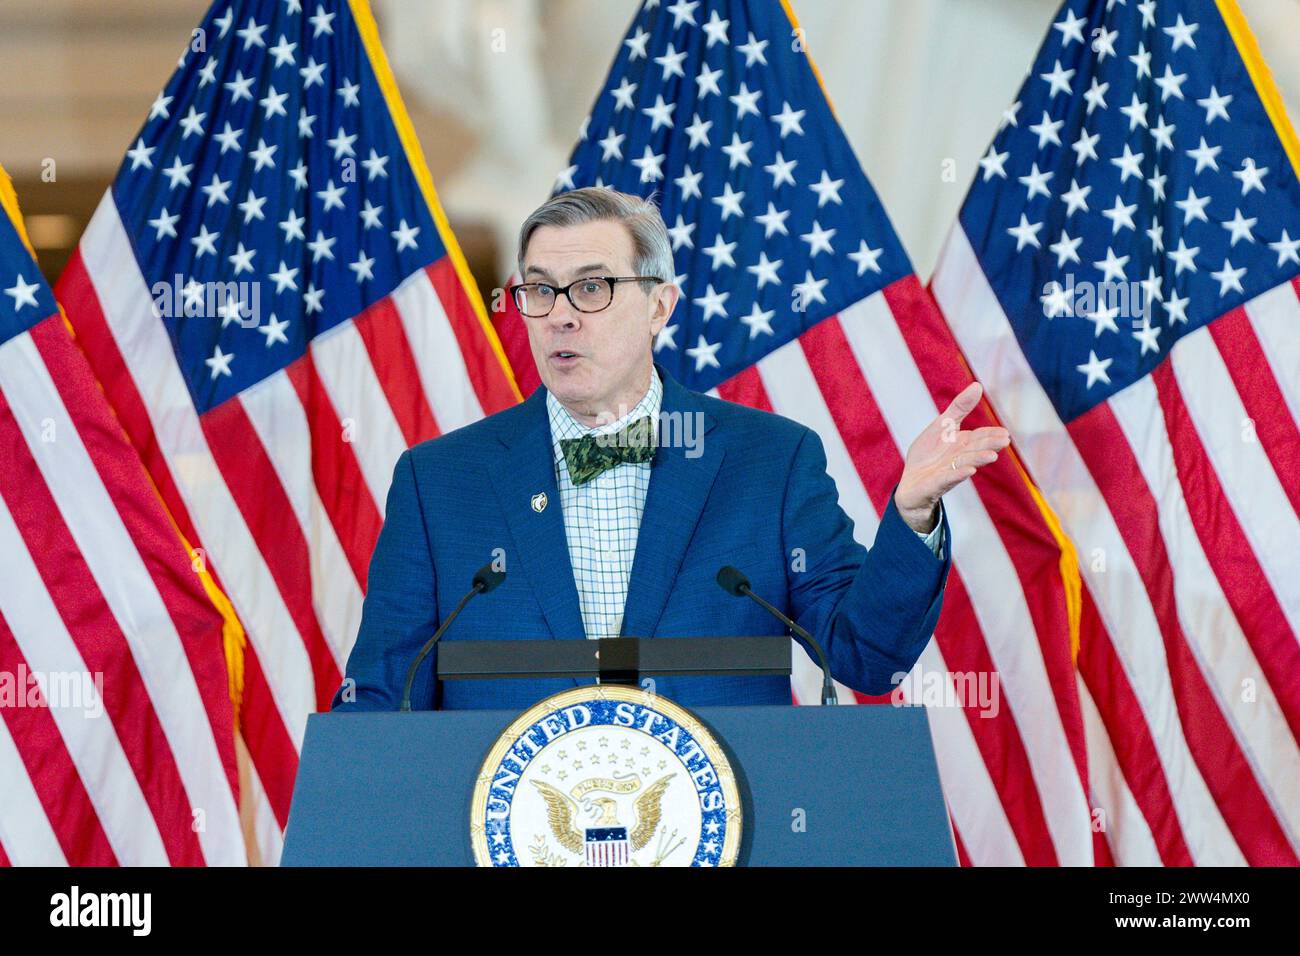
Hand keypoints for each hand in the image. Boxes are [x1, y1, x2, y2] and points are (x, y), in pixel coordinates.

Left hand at [894, 383, 1009, 532]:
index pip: (979, 437)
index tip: (1005, 433)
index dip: (991, 435)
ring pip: (965, 464)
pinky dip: (958, 474)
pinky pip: (948, 479)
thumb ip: (959, 408)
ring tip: (991, 456)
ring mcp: (948, 472)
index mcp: (962, 444)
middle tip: (1004, 441)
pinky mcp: (936, 484)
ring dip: (978, 460)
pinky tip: (969, 472)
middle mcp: (959, 458)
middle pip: (975, 450)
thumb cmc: (929, 455)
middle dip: (988, 445)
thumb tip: (978, 385)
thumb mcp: (941, 426)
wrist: (910, 484)